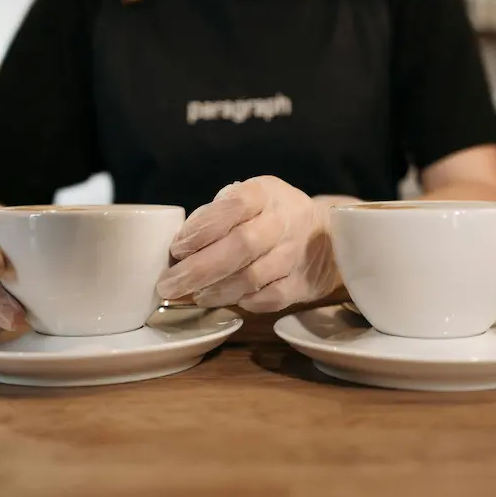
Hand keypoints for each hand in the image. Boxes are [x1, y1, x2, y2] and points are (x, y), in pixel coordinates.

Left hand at [156, 176, 343, 312]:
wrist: (325, 234)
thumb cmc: (269, 215)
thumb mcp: (246, 199)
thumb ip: (215, 216)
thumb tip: (179, 250)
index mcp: (265, 194)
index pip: (233, 206)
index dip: (202, 229)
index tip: (176, 249)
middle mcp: (284, 221)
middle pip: (241, 246)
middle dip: (199, 269)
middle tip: (170, 285)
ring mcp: (296, 253)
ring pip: (253, 277)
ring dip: (217, 290)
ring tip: (196, 295)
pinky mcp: (304, 282)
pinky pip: (271, 298)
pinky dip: (246, 302)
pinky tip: (231, 300)